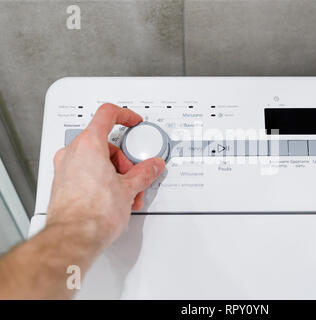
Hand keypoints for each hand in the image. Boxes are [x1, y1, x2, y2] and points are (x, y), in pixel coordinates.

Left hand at [46, 103, 164, 248]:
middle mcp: (72, 153)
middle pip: (104, 143)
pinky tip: (113, 199)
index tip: (133, 121)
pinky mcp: (62, 184)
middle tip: (134, 176)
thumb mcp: (129, 189)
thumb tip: (152, 166)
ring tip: (126, 194)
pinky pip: (86, 173)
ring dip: (115, 174)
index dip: (125, 115)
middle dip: (124, 161)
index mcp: (89, 145)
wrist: (74, 237)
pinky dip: (101, 180)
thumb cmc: (94, 213)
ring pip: (95, 160)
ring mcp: (65, 168)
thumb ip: (144, 173)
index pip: (107, 114)